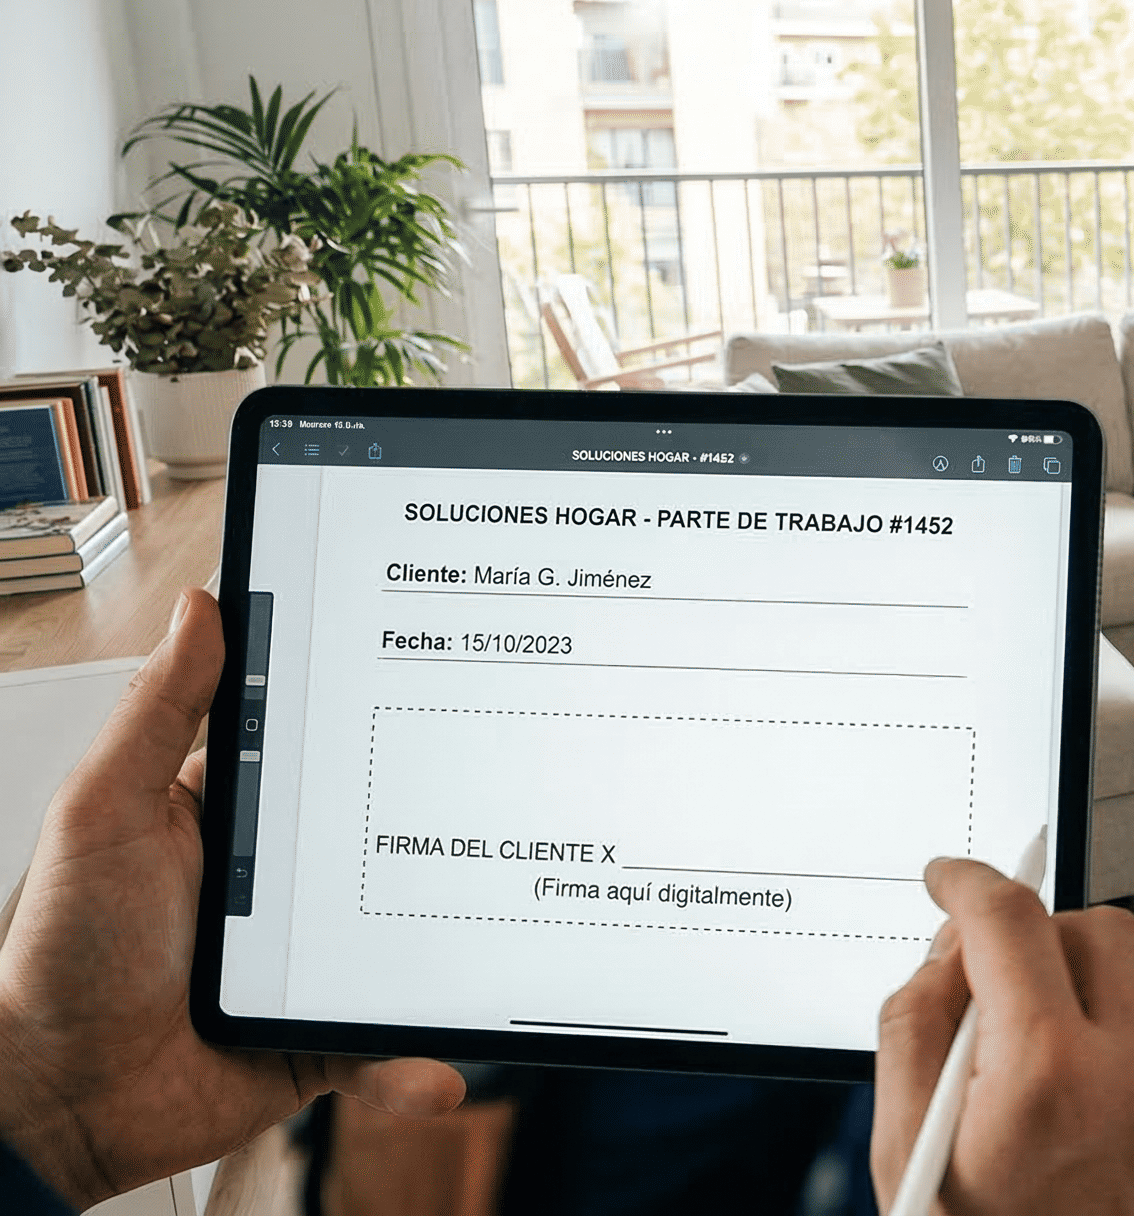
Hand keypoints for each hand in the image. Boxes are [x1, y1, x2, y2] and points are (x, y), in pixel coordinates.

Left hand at [0, 591, 463, 1209]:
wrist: (59, 1103)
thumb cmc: (62, 957)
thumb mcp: (104, 813)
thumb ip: (158, 715)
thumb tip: (203, 610)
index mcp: (231, 821)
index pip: (316, 747)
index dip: (370, 709)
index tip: (434, 666)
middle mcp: (278, 886)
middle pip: (383, 837)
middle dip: (440, 823)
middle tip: (493, 794)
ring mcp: (306, 962)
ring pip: (405, 937)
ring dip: (446, 944)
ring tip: (483, 935)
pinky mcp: (320, 1034)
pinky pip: (390, 1037)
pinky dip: (418, 1053)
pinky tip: (434, 1058)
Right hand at [874, 859, 1133, 1215]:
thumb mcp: (908, 1154)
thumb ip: (916, 1027)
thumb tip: (950, 950)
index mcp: (1044, 1079)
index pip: (1010, 920)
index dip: (970, 882)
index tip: (955, 879)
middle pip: (1098, 933)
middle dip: (1042, 945)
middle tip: (1000, 992)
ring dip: (1095, 1012)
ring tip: (1049, 1092)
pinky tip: (1101, 1137)